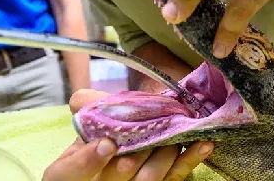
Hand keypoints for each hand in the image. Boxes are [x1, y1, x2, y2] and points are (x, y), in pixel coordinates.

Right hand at [42, 89, 213, 180]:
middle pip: (119, 175)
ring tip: (178, 132)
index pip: (70, 173)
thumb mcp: (90, 125)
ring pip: (149, 179)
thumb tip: (81, 99)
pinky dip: (190, 160)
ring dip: (166, 152)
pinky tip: (203, 145)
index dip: (88, 160)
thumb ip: (88, 109)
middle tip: (153, 130)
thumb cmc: (105, 135)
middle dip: (138, 151)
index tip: (108, 144)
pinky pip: (174, 179)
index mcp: (71, 172)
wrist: (128, 150)